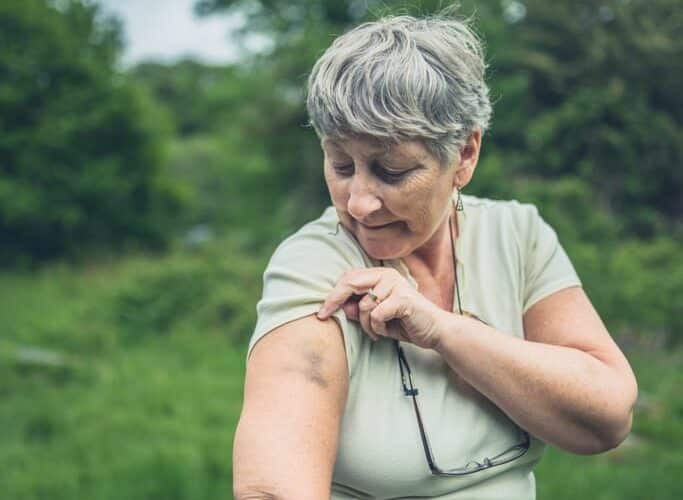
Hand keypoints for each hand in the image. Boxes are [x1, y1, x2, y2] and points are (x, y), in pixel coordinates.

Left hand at [316, 267, 447, 349]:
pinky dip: (377, 328)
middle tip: (324, 316)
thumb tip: (342, 307)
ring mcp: (396, 285)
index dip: (333, 294)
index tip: (321, 311)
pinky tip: (386, 331)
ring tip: (378, 331)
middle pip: (351, 283)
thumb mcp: (377, 317)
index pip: (349, 278)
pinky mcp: (403, 299)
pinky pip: (376, 315)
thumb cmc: (404, 322)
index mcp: (380, 275)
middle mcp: (387, 275)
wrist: (434, 331)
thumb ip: (360, 310)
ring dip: (366, 325)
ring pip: (363, 306)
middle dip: (334, 301)